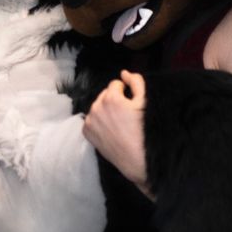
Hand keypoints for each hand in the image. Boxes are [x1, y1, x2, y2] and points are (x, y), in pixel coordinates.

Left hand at [83, 70, 150, 194]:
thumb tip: (124, 73)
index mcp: (110, 98)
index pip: (115, 84)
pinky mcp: (87, 132)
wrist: (136, 158)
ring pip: (97, 107)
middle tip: (125, 115)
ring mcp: (90, 120)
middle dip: (114, 100)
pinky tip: (109, 130)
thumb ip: (136, 82)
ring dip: (105, 110)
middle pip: (105, 95)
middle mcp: (96, 107)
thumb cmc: (143, 130)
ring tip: (118, 123)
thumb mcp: (145, 103)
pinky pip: (91, 120)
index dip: (125, 92)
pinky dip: (98, 122)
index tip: (131, 104)